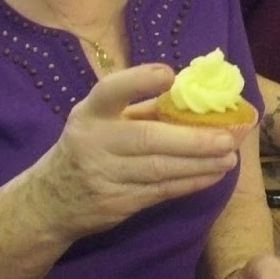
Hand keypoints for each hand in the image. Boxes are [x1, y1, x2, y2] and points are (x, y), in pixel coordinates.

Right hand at [30, 64, 241, 240]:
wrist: (50, 201)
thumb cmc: (89, 148)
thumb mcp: (102, 121)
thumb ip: (141, 108)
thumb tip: (196, 98)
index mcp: (90, 113)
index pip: (110, 91)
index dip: (138, 81)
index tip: (169, 74)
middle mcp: (94, 142)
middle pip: (147, 139)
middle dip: (192, 139)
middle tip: (228, 137)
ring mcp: (104, 176)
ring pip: (159, 169)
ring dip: (200, 164)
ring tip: (230, 157)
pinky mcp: (116, 204)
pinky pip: (161, 191)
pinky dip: (190, 182)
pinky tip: (213, 174)